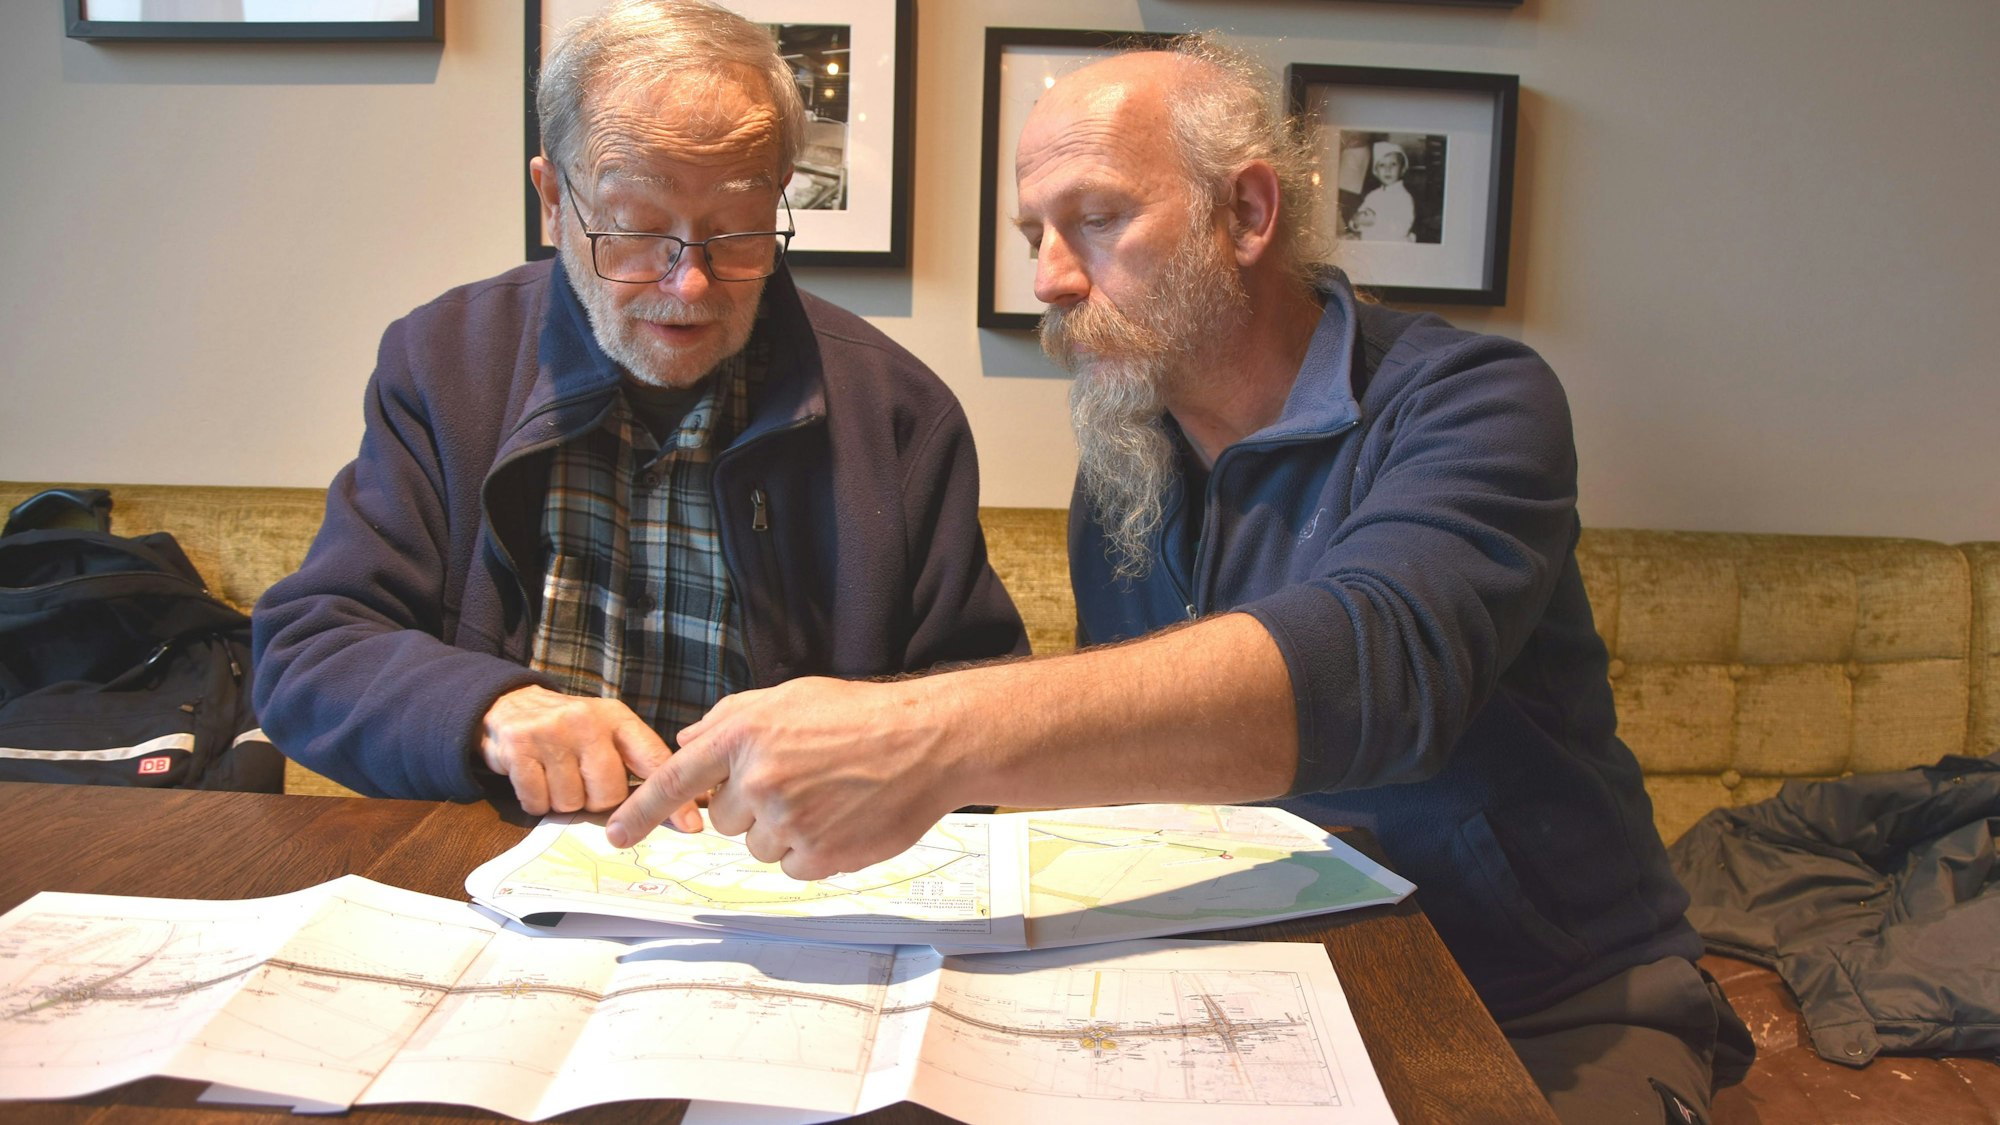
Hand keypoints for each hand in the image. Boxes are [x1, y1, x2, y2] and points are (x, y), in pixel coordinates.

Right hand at [480, 685, 674, 815]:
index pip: (653, 761)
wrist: (511, 705)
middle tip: (584, 783)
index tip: (690, 825)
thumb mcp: (609, 730)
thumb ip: (639, 761)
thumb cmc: (571, 730)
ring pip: (572, 803)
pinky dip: (538, 802)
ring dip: (565, 801)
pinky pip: (538, 803)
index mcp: (616, 718)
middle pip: (609, 794)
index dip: (674, 797)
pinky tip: (538, 779)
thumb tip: (675, 807)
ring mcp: (551, 734)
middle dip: (598, 801)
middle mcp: (586, 722)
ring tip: (559, 776)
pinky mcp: (519, 749)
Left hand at [606, 677, 968, 879]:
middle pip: (724, 819)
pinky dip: (813, 851)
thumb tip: (686, 743)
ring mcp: (788, 820)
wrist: (927, 741)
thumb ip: (730, 720)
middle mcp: (758, 778)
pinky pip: (792, 867)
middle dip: (752, 805)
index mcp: (744, 735)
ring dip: (784, 830)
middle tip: (801, 780)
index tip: (614, 835)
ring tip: (828, 797)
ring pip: (758, 846)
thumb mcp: (788, 697)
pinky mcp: (819, 854)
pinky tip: (842, 820)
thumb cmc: (860, 715)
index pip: (676, 779)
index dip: (639, 811)